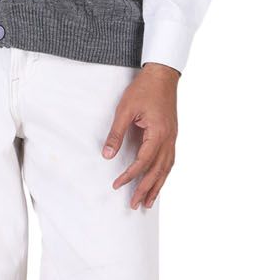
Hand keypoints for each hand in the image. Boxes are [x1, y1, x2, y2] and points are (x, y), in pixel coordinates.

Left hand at [102, 62, 179, 208]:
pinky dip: (164, 174)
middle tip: (135, 205)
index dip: (130, 176)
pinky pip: (169, 160)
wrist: (162, 74)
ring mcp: (173, 138)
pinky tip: (159, 181)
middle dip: (146, 189)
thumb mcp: (125, 110)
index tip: (117, 185)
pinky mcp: (172, 135)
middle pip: (158, 171)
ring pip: (166, 168)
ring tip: (149, 202)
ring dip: (157, 186)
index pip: (143, 162)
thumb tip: (107, 155)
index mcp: (158, 133)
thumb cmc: (144, 89)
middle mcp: (169, 139)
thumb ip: (116, 133)